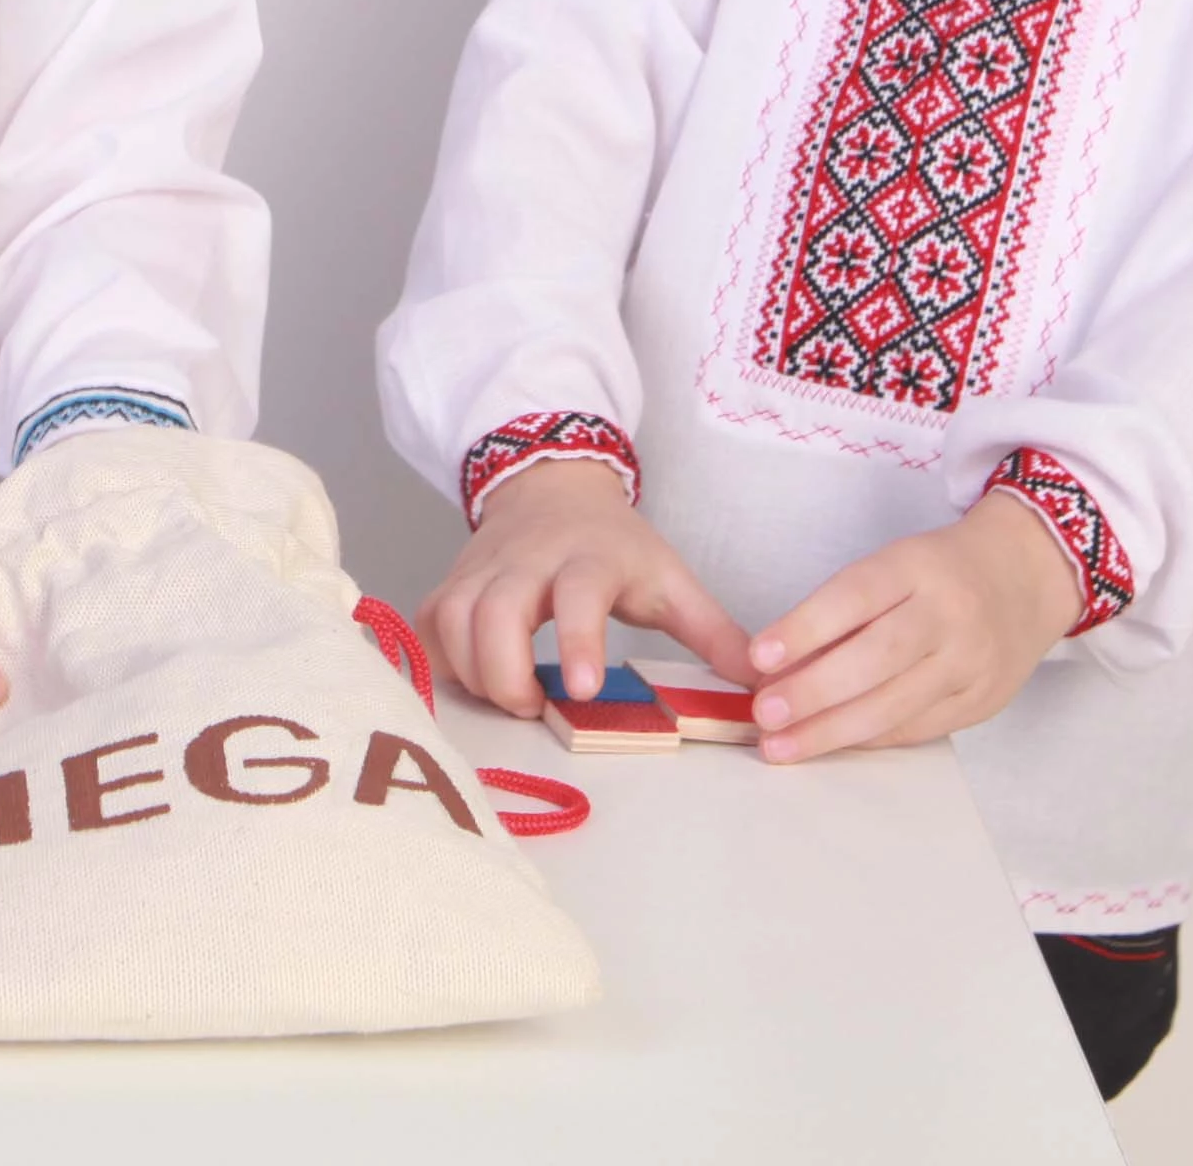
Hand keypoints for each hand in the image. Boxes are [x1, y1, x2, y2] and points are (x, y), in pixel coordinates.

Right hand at [420, 458, 751, 717]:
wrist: (553, 487)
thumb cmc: (615, 545)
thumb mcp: (670, 579)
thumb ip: (712, 632)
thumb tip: (762, 686)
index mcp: (589, 560)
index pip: (578, 597)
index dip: (577, 642)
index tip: (581, 691)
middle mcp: (527, 561)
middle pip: (495, 614)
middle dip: (506, 672)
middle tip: (534, 706)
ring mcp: (482, 569)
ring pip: (453, 620)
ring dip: (474, 672)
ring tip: (510, 697)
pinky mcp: (452, 581)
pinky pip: (430, 623)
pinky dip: (443, 659)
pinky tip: (473, 679)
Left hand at [741, 492, 1084, 761]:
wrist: (1027, 577)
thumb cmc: (939, 570)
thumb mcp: (892, 566)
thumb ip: (840, 613)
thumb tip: (775, 670)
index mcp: (918, 566)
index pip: (855, 597)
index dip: (805, 628)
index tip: (759, 657)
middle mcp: (950, 614)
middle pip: (876, 658)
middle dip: (813, 692)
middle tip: (763, 715)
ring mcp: (971, 662)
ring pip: (896, 704)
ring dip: (831, 730)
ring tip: (781, 745)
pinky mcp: (982, 701)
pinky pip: (917, 728)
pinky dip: (868, 739)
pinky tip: (831, 745)